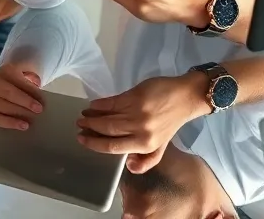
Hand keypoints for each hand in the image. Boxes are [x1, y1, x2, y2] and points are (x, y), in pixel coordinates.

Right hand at [0, 63, 44, 129]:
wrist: (6, 86)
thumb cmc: (20, 83)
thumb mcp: (28, 76)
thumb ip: (32, 78)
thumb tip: (36, 85)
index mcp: (4, 71)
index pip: (18, 80)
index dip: (30, 91)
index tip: (42, 101)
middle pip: (8, 93)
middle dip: (24, 102)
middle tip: (38, 110)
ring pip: (0, 106)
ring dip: (16, 114)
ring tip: (29, 122)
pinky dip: (7, 122)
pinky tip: (19, 125)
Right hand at [75, 74, 209, 173]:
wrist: (184, 97)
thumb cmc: (170, 122)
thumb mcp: (161, 146)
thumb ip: (147, 159)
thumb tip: (128, 165)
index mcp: (145, 145)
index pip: (113, 147)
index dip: (94, 144)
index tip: (82, 140)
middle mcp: (140, 131)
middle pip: (107, 131)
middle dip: (89, 129)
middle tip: (79, 126)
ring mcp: (136, 113)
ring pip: (107, 117)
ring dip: (91, 116)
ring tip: (83, 116)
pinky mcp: (134, 97)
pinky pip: (111, 102)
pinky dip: (99, 104)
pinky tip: (93, 105)